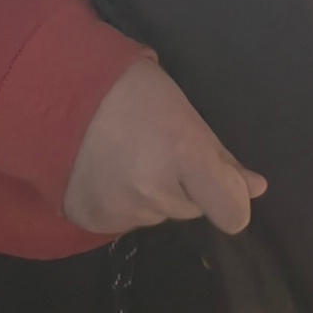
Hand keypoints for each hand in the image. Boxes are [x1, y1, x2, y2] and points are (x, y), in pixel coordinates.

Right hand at [61, 59, 263, 238]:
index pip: (232, 212)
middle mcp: (155, 190)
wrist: (56, 90)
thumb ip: (220, 157)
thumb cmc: (131, 90)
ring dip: (152, 196)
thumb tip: (256, 188)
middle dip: (184, 188)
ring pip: (158, 216)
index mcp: (184, 155)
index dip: (232, 201)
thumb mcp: (183, 112)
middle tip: (157, 152)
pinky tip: (107, 174)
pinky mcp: (93, 220)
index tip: (223, 187)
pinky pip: (126, 222)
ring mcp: (121, 210)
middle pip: (191, 209)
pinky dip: (122, 204)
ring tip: (127, 158)